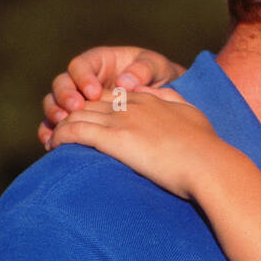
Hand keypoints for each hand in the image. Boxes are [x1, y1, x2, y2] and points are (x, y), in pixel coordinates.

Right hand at [39, 46, 185, 147]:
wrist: (164, 99)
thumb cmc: (159, 77)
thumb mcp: (157, 67)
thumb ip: (143, 70)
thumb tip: (124, 83)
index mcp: (98, 62)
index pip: (80, 66)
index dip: (82, 77)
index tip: (94, 92)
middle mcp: (82, 80)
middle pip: (61, 84)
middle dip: (65, 96)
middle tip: (75, 108)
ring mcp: (77, 101)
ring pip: (54, 104)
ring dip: (55, 114)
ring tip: (63, 125)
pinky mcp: (77, 121)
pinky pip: (57, 126)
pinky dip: (51, 133)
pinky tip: (51, 144)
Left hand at [48, 87, 221, 199]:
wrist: (208, 163)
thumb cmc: (205, 146)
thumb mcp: (191, 114)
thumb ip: (174, 101)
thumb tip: (163, 97)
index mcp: (149, 99)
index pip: (111, 96)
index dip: (95, 107)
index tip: (87, 121)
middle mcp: (132, 105)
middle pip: (90, 104)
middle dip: (72, 115)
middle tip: (59, 132)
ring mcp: (122, 120)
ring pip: (78, 115)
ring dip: (61, 127)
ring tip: (52, 142)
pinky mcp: (115, 138)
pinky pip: (76, 132)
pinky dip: (60, 137)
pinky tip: (53, 146)